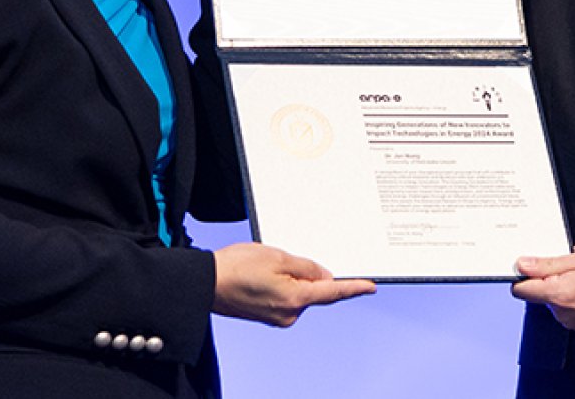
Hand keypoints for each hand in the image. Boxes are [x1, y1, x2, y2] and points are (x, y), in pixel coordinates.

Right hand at [211, 242, 375, 327]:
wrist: (203, 284)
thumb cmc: (237, 266)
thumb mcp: (277, 257)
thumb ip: (306, 267)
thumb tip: (325, 277)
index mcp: (295, 299)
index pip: (333, 292)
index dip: (354, 287)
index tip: (371, 286)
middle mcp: (290, 314)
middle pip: (314, 291)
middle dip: (310, 274)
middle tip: (287, 257)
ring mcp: (278, 317)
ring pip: (299, 293)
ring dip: (293, 278)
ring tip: (266, 263)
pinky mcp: (267, 315)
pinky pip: (286, 297)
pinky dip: (283, 284)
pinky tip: (264, 273)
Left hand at [510, 244, 574, 330]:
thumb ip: (549, 264)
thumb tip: (524, 265)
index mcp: (560, 297)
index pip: (521, 290)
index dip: (525, 273)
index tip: (533, 262)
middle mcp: (564, 314)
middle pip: (539, 292)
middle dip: (551, 275)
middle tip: (574, 263)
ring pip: (556, 297)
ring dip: (566, 282)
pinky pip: (570, 304)